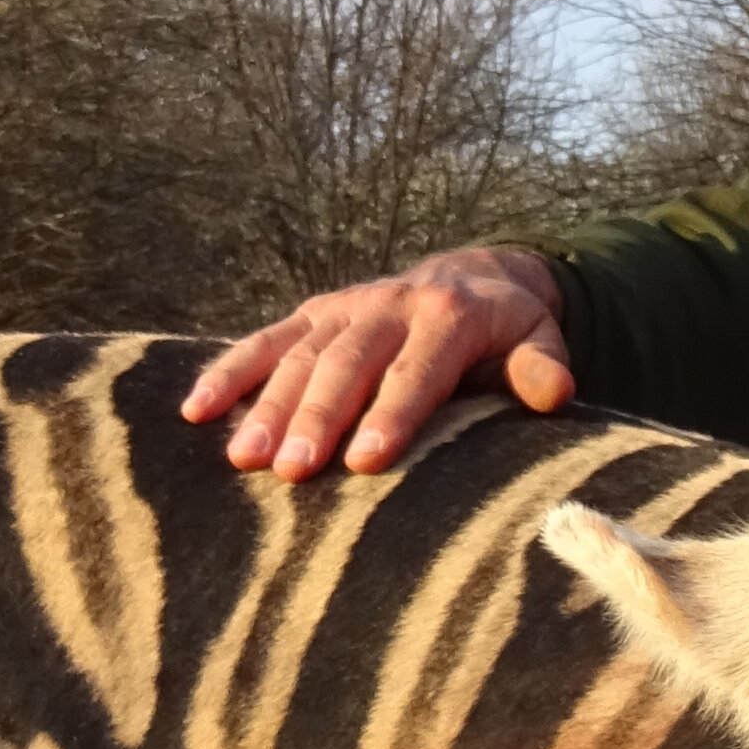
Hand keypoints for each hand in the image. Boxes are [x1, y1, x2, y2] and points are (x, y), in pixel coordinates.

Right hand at [182, 245, 573, 478]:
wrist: (473, 277)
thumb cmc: (507, 331)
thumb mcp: (538, 340)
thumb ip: (542, 367)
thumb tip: (554, 393)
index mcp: (449, 316)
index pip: (417, 370)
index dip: (392, 412)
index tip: (367, 460)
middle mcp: (389, 306)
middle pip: (348, 365)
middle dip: (319, 418)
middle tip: (293, 471)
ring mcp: (344, 309)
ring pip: (300, 356)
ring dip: (268, 406)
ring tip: (245, 459)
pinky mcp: (313, 316)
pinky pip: (264, 342)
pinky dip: (228, 373)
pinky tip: (194, 412)